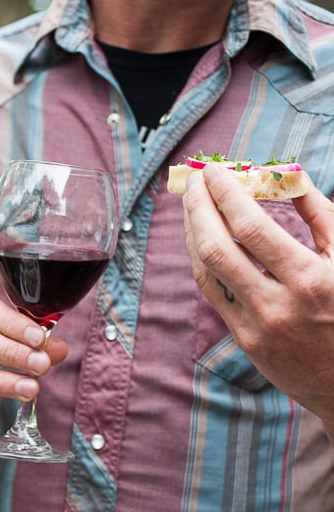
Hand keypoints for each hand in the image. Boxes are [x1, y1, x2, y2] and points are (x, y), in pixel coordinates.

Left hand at [182, 163, 333, 434]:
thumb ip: (318, 214)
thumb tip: (285, 174)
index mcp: (309, 280)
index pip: (250, 227)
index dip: (226, 193)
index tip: (216, 170)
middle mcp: (276, 305)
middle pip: (216, 248)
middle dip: (199, 208)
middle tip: (195, 180)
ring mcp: (255, 327)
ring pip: (206, 272)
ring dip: (193, 232)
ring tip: (193, 204)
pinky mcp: (244, 341)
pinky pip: (213, 293)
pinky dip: (204, 261)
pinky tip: (202, 238)